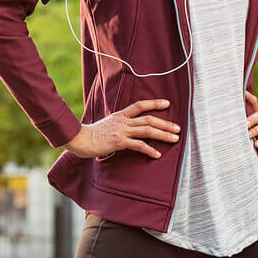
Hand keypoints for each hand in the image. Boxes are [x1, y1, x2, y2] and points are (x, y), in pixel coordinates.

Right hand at [64, 99, 180, 158]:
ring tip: (174, 138)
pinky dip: (149, 150)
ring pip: (147, 130)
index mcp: (120, 115)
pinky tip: (157, 154)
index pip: (140, 106)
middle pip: (149, 119)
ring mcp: (122, 131)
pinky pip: (138, 145)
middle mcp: (123, 121)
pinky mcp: (119, 142)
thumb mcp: (106, 124)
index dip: (154, 103)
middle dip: (165, 123)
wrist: (80, 138)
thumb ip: (117, 124)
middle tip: (178, 128)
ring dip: (163, 134)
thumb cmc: (91, 134)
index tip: (167, 104)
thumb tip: (125, 127)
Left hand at [245, 92, 257, 152]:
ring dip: (256, 130)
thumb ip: (242, 119)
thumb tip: (230, 113)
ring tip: (248, 135)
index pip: (253, 102)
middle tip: (244, 124)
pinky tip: (257, 144)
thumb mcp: (251, 125)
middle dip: (251, 119)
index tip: (241, 95)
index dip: (248, 97)